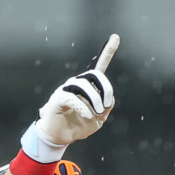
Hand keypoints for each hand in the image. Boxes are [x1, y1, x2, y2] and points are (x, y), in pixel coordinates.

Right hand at [35, 35, 118, 149]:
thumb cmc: (79, 125)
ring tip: (97, 114)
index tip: (116, 37)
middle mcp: (78, 83)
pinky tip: (87, 115)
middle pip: (94, 74)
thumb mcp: (100, 118)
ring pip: (83, 85)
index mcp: (89, 86)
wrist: (61, 137)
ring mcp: (67, 89)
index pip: (99, 65)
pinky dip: (83, 107)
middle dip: (105, 88)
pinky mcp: (58, 98)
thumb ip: (107, 107)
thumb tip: (109, 99)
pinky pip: (72, 97)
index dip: (107, 51)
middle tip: (106, 105)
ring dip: (95, 100)